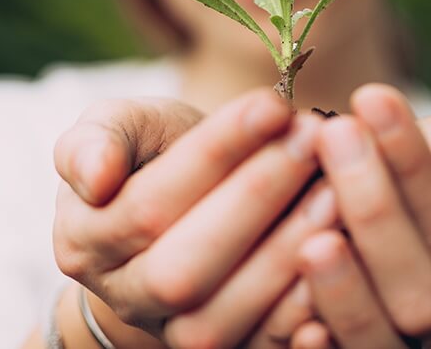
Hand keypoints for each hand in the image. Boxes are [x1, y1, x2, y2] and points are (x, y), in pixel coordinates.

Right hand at [52, 89, 337, 346]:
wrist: (193, 212)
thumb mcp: (126, 129)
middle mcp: (126, 299)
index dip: (216, 152)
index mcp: (85, 240)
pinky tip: (345, 259)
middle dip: (255, 199)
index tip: (274, 104)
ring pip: (222, 317)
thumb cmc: (160, 158)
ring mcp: (175, 336)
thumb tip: (96, 175)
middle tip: (314, 141)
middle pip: (183, 268)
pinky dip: (303, 315)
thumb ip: (100, 137)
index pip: (149, 202)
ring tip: (337, 191)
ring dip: (286, 254)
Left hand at [258, 84, 430, 347]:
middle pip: (421, 289)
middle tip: (333, 137)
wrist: (413, 216)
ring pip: (384, 338)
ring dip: (345, 288)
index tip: (372, 97)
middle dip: (375, 212)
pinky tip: (298, 316)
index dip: (412, 164)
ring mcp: (411, 345)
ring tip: (310, 234)